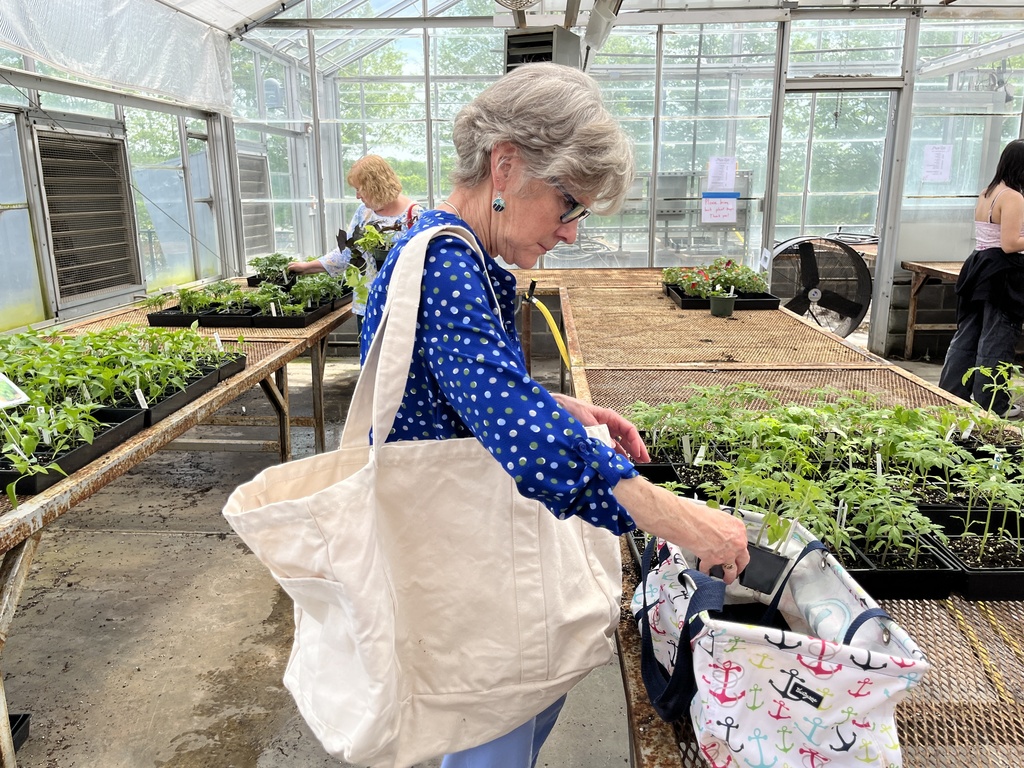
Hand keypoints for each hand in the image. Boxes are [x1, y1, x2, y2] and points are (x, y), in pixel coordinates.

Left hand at [551, 393, 650, 462]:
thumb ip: (597, 431)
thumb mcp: (584, 418)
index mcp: (609, 417)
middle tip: (645, 461)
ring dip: (627, 453)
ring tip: (634, 465)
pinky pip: (609, 447)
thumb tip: (610, 446)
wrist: (557, 407)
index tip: (639, 454)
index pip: (629, 429)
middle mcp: (609, 424)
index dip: (636, 442)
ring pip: (620, 443)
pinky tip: (618, 463)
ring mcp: (603, 431)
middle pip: (628, 437)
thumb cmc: (571, 408)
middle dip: (637, 449)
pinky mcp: (596, 437)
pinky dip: (614, 454)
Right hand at [614, 476, 748, 583]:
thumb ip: (711, 525)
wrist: (671, 514)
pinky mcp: (714, 556)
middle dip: (736, 566)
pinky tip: (702, 567)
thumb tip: (711, 532)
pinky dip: (709, 570)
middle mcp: (733, 535)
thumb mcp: (702, 513)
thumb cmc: (682, 510)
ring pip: (734, 567)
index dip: (736, 550)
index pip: (742, 541)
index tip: (731, 555)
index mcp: (732, 521)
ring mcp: (726, 546)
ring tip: (720, 577)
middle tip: (730, 571)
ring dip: (727, 574)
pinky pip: (716, 568)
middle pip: (744, 557)